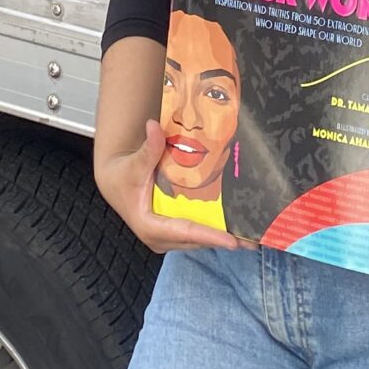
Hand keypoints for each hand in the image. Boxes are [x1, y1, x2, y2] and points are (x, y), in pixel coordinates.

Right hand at [94, 119, 243, 255]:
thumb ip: (148, 148)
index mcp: (149, 227)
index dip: (210, 236)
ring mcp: (167, 240)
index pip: (185, 232)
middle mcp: (160, 239)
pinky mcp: (173, 235)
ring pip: (199, 241)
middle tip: (254, 240)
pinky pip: (197, 236)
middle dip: (224, 240)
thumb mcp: (135, 163)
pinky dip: (214, 232)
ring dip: (222, 238)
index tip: (233, 242)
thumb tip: (154, 126)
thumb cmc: (123, 175)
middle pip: (197, 241)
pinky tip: (234, 228)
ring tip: (251, 238)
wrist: (114, 183)